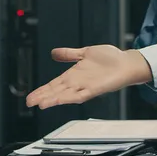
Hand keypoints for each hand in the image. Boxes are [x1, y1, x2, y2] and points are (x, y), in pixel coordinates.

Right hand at [25, 45, 152, 108]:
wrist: (126, 62)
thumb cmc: (110, 58)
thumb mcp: (84, 52)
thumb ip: (69, 54)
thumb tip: (54, 53)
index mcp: (73, 75)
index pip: (53, 84)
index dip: (41, 90)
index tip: (30, 96)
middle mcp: (77, 82)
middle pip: (56, 91)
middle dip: (42, 96)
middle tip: (29, 102)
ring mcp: (85, 86)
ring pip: (65, 95)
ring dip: (53, 99)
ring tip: (41, 103)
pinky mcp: (95, 89)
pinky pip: (80, 95)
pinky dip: (69, 98)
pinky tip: (60, 99)